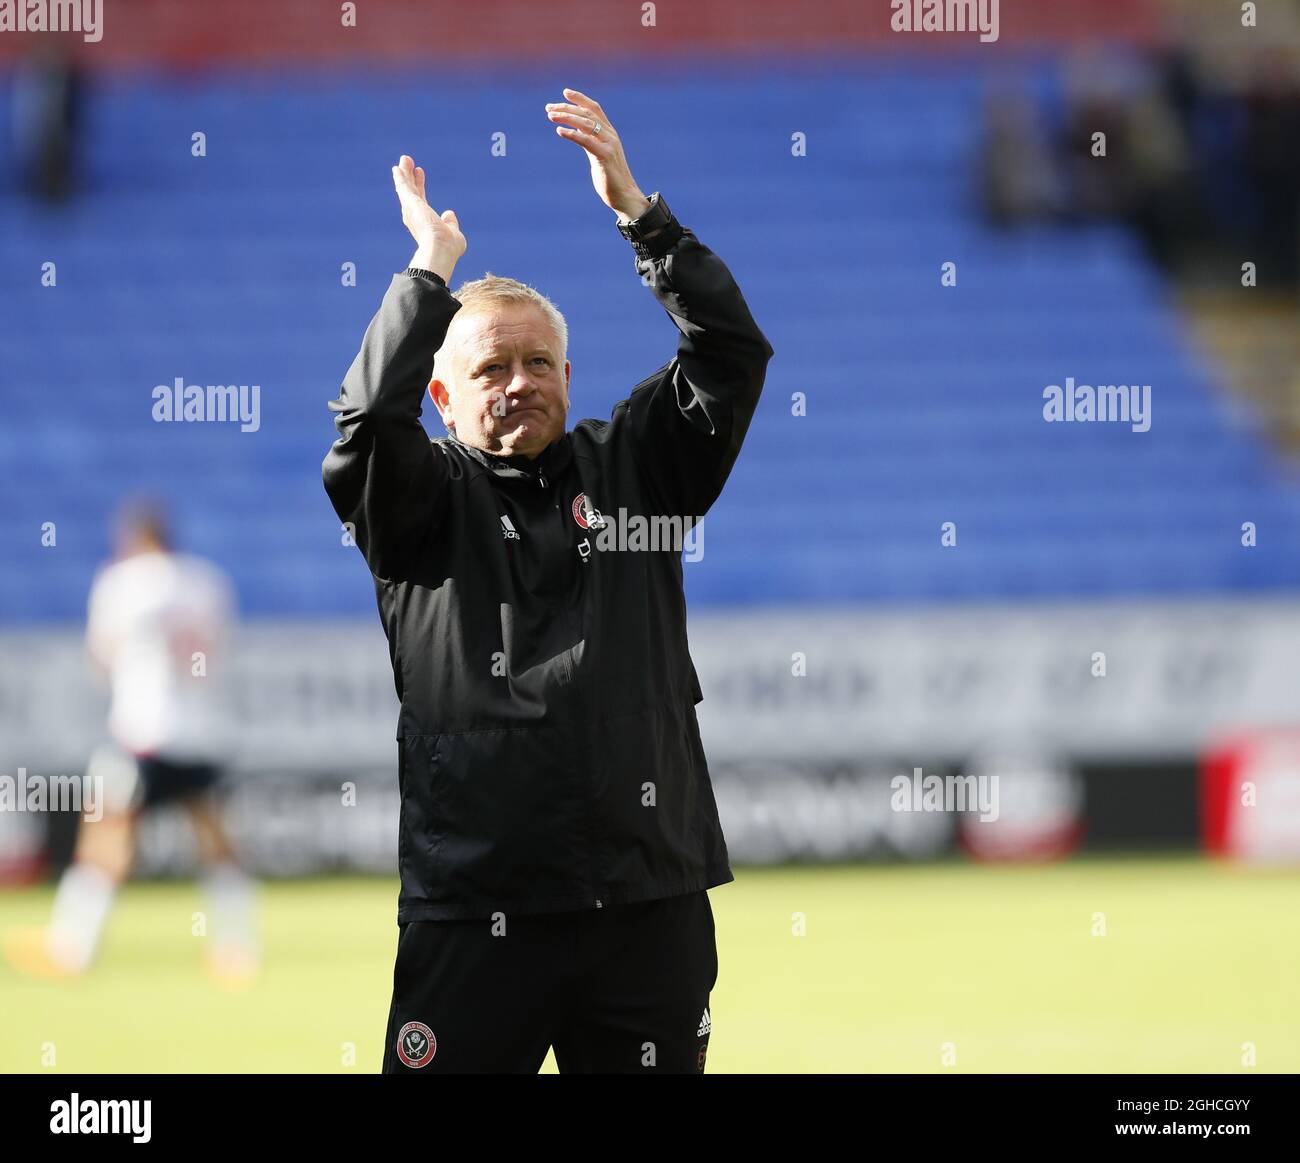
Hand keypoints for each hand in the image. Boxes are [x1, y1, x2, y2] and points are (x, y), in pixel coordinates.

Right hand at [391, 155, 465, 282]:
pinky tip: (398, 167)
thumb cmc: (448, 248)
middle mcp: (415, 216)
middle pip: (411, 191)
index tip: (419, 172)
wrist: (440, 250)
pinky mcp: (410, 203)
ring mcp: (411, 210)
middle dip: (410, 177)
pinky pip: (404, 187)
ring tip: (404, 158)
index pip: (421, 200)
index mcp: (425, 223)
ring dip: (404, 173)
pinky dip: (400, 177)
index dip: (420, 186)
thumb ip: (450, 223)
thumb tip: (449, 214)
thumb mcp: (453, 232)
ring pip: (406, 187)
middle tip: (408, 162)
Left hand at [546, 88, 649, 220]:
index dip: (580, 99)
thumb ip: (589, 141)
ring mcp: (609, 144)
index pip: (594, 109)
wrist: (624, 195)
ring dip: (566, 117)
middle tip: (549, 108)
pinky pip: (586, 141)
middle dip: (567, 108)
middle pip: (586, 114)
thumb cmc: (610, 177)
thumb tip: (575, 130)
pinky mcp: (605, 156)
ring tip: (550, 116)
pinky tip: (560, 131)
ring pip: (585, 123)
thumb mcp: (598, 154)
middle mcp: (610, 135)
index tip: (564, 93)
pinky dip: (572, 134)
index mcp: (609, 132)